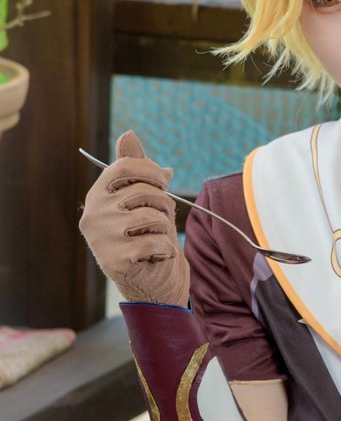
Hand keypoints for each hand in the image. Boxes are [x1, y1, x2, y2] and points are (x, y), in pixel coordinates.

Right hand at [79, 130, 189, 306]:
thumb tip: (129, 135)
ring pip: (153, 216)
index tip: (164, 182)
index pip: (124, 166)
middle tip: (159, 222)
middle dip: (163, 205)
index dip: (151, 171)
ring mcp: (102, 238)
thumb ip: (137, 169)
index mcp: (98, 196)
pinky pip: (157, 241)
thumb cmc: (149, 238)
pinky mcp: (115, 260)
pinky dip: (166, 250)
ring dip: (165, 229)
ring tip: (156, 239)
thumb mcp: (144, 200)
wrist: (154, 285)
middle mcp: (93, 214)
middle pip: (143, 190)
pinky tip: (156, 257)